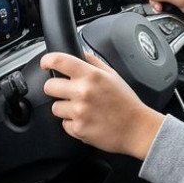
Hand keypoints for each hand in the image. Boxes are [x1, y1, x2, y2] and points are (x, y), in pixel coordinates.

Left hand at [41, 51, 164, 159]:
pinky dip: (73, 123)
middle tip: (68, 92)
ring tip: (83, 109)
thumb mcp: (113, 75)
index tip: (46, 64)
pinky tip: (87, 120)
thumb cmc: (126, 103)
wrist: (137, 129)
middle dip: (56, 89)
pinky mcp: (78, 129)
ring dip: (65, 108)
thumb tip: (79, 53)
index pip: (59, 61)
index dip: (47, 61)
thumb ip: (93, 61)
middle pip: (49, 87)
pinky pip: (64, 124)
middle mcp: (83, 92)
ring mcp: (79, 112)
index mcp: (91, 76)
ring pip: (55, 107)